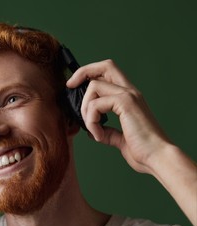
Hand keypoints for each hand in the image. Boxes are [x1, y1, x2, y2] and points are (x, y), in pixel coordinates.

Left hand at [68, 60, 196, 225]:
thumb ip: (107, 132)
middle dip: (82, 72)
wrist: (157, 158)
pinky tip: (99, 136)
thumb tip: (91, 130)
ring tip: (93, 130)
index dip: (89, 73)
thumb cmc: (142, 151)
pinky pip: (95, 105)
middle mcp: (130, 92)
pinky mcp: (126, 103)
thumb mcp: (119, 139)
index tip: (73, 85)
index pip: (108, 72)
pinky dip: (91, 122)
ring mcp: (129, 96)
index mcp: (129, 97)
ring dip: (85, 110)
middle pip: (105, 65)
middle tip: (70, 86)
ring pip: (93, 86)